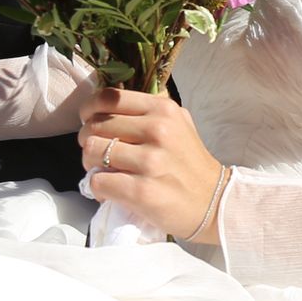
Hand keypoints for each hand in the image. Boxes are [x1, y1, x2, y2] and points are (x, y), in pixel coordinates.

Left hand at [78, 88, 224, 240]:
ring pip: (92, 151)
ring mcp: (149, 161)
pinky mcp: (141, 191)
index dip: (89, 108)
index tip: (88, 120)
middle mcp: (157, 130)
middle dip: (88, 140)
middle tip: (98, 153)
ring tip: (103, 171)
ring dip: (91, 164)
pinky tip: (108, 190)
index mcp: (163, 110)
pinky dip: (97, 187)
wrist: (213, 202)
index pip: (110, 97)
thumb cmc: (190, 163)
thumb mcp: (179, 123)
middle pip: (96, 125)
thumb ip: (149, 110)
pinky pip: (97, 181)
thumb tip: (108, 104)